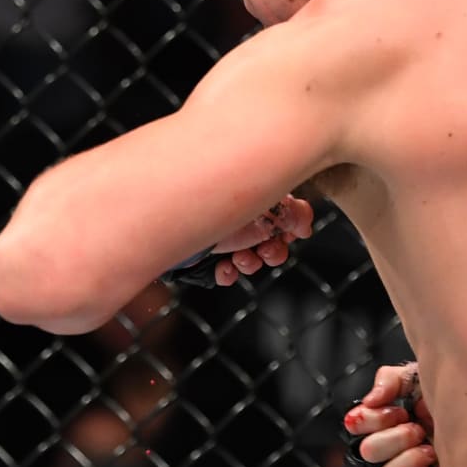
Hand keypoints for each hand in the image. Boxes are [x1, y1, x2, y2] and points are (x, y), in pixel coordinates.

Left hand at [162, 195, 315, 287]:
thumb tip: (305, 224)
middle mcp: (239, 213)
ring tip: (240, 259)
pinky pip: (225, 270)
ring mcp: (221, 234)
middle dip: (274, 250)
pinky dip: (228, 273)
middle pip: (271, 237)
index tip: (293, 233)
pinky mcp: (204, 254)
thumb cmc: (210, 201)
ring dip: (251, 263)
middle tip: (266, 251)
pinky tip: (223, 269)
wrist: (161, 221)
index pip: (284, 209)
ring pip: (251, 257)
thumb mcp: (260, 206)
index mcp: (254, 193)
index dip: (294, 224)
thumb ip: (291, 213)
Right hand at [344, 361, 438, 466]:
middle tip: (420, 431)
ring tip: (431, 452)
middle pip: (367, 451)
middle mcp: (384, 454)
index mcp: (382, 425)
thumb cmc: (452, 407)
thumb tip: (370, 400)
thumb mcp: (423, 381)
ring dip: (409, 462)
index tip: (401, 411)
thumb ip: (391, 380)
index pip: (355, 425)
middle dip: (397, 438)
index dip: (375, 418)